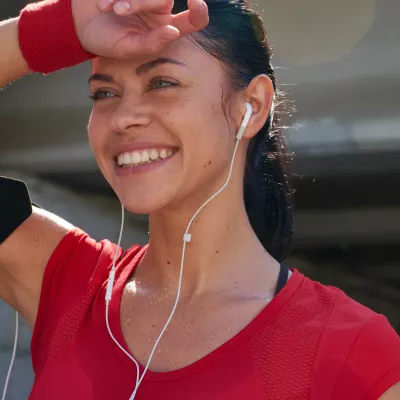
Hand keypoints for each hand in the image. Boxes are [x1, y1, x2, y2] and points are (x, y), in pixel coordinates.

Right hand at [71, 0, 208, 57]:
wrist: (80, 25)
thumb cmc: (107, 41)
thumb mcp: (127, 49)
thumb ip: (151, 44)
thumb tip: (173, 32)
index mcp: (165, 28)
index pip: (193, 20)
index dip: (199, 11)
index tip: (195, 1)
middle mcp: (160, 8)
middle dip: (141, 1)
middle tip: (119, 10)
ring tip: (109, 8)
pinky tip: (105, 2)